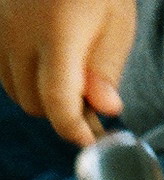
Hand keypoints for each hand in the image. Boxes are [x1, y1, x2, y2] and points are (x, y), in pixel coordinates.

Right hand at [0, 0, 134, 146]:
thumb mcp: (116, 19)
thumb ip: (107, 66)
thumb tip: (105, 108)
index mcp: (58, 34)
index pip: (58, 104)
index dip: (75, 131)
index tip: (93, 141)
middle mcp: (20, 33)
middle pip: (34, 103)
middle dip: (61, 113)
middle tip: (88, 104)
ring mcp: (1, 27)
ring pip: (15, 90)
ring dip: (41, 97)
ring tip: (69, 81)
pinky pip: (2, 69)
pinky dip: (23, 77)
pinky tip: (45, 65)